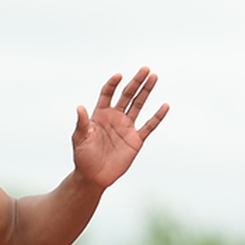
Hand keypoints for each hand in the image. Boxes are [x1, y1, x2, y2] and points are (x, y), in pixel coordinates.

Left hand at [71, 68, 167, 188]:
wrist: (93, 176)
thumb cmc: (82, 157)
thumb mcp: (79, 139)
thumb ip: (81, 123)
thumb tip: (80, 107)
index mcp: (100, 115)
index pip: (107, 94)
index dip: (112, 84)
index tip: (118, 75)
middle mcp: (115, 117)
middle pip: (127, 95)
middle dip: (136, 82)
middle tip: (145, 69)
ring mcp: (126, 127)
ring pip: (138, 105)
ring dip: (146, 91)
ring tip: (154, 77)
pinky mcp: (135, 140)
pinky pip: (149, 126)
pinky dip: (157, 116)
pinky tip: (164, 105)